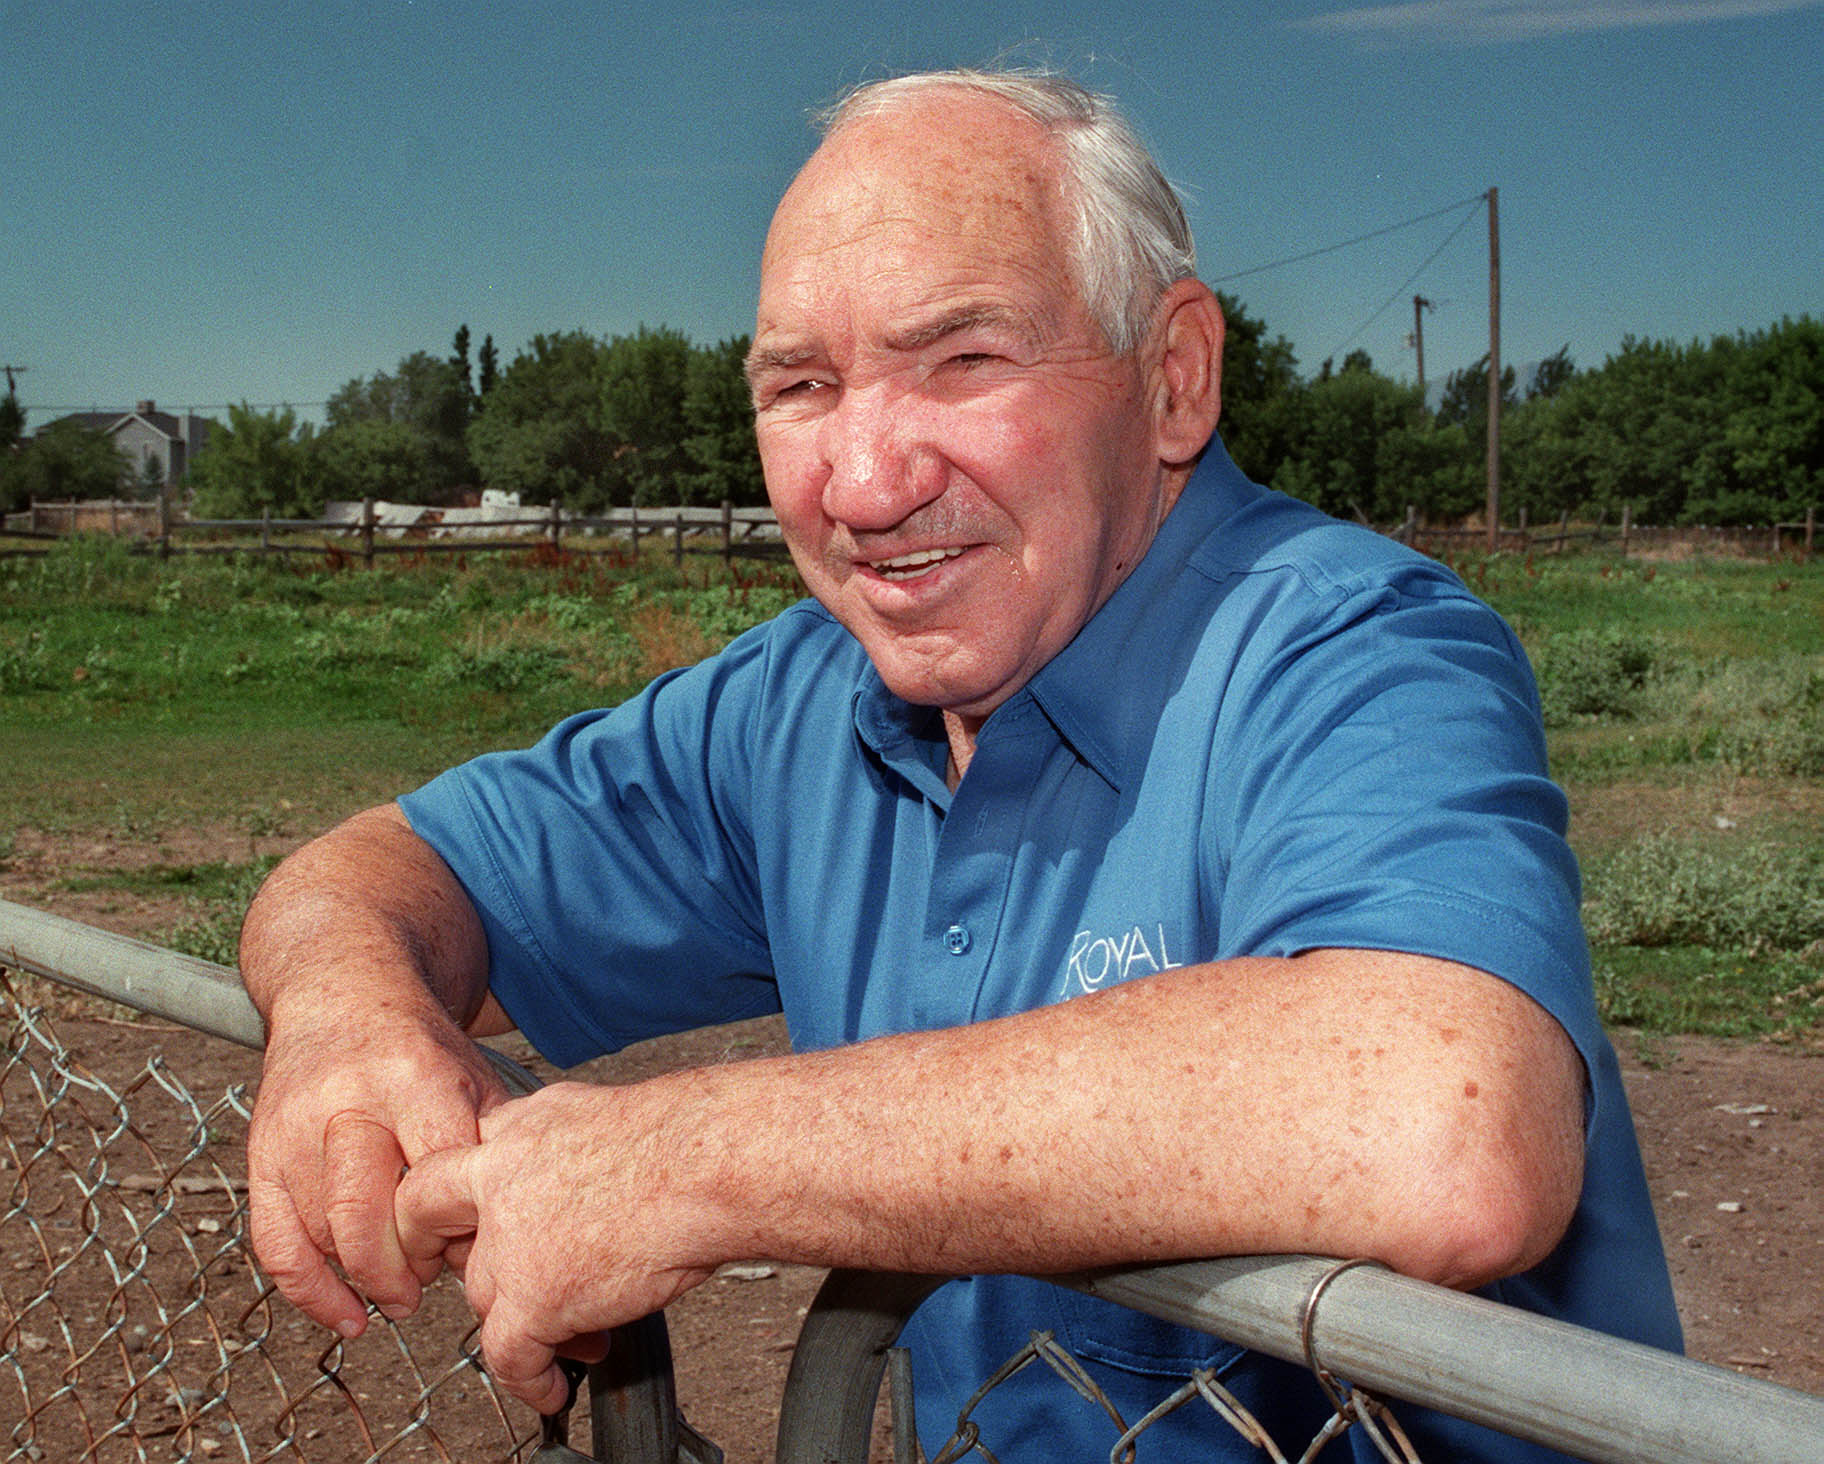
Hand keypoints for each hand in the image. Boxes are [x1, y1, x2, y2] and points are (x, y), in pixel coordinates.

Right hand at [247, 987, 511, 1336]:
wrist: (341, 996)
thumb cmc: (419, 1051)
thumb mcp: (472, 1076)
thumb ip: (490, 1148)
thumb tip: (498, 1243)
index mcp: (414, 1077)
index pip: (438, 1169)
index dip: (460, 1222)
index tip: (479, 1245)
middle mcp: (347, 1102)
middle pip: (368, 1212)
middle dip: (404, 1267)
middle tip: (429, 1283)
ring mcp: (295, 1130)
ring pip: (324, 1234)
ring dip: (367, 1277)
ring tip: (403, 1286)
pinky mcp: (260, 1154)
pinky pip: (275, 1244)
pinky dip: (311, 1293)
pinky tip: (350, 1316)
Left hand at [394, 1081, 717, 1411]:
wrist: (708, 1164)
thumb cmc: (689, 1137)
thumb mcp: (609, 1114)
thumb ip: (574, 1141)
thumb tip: (594, 1165)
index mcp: (525, 1125)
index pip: (461, 1157)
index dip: (460, 1191)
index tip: (470, 1215)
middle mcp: (502, 1175)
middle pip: (433, 1216)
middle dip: (436, 1247)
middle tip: (457, 1271)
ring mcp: (510, 1239)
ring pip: (481, 1293)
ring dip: (517, 1318)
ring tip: (567, 1335)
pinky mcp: (534, 1296)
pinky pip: (508, 1355)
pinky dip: (529, 1379)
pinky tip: (550, 1386)